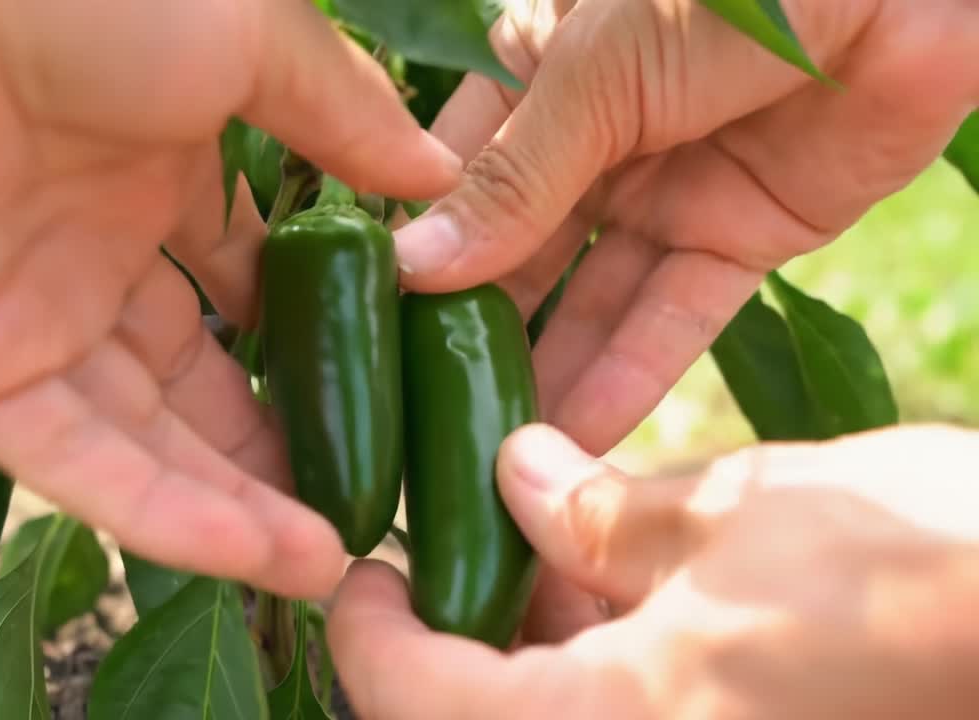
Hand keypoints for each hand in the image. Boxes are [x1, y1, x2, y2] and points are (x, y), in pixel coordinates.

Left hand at [0, 1, 461, 597]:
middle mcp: (91, 252)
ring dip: (234, 504)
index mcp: (153, 170)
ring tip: (328, 562)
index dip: (303, 345)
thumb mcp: (248, 38)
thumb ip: (342, 115)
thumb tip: (435, 174)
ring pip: (144, 439)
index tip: (373, 396)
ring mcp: (28, 315)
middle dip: (274, 446)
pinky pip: (73, 461)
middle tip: (356, 504)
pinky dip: (161, 513)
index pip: (239, 287)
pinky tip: (253, 553)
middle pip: (194, 380)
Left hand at [329, 424, 978, 718]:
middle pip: (478, 715)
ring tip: (561, 549)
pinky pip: (632, 717)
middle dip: (464, 634)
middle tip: (472, 540)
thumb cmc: (919, 569)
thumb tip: (515, 475)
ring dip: (539, 647)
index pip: (411, 699)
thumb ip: (596, 512)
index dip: (366, 630)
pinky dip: (609, 670)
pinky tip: (633, 593)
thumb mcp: (728, 518)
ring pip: (557, 714)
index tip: (366, 569)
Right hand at [394, 0, 978, 453]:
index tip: (372, 326)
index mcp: (537, 75)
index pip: (456, 178)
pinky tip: (577, 433)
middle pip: (521, 253)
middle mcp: (593, 140)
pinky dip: (632, 373)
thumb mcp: (594, 77)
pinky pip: (676, 315)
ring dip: (549, 370)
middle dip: (480, 328)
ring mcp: (666, 190)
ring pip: (593, 297)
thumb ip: (510, 182)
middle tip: (426, 412)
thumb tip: (413, 269)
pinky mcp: (742, 234)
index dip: (418, 251)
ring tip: (493, 449)